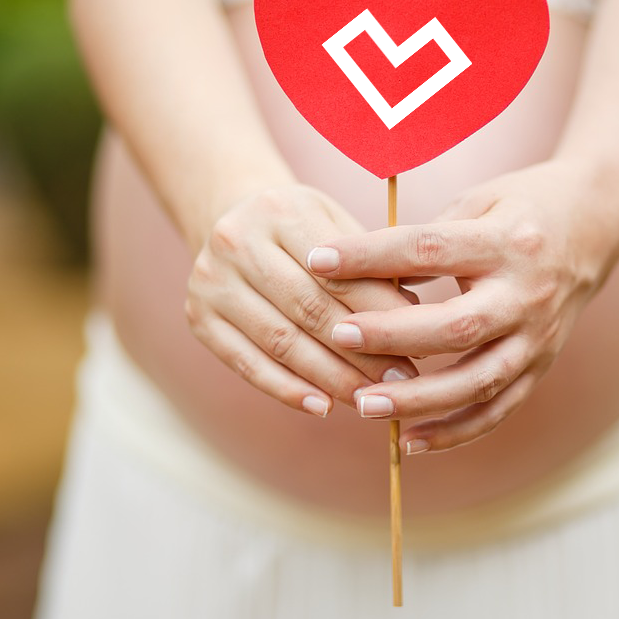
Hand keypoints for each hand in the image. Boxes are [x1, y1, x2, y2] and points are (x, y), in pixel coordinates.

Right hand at [186, 184, 416, 416]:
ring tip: (370, 399)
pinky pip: (247, 363)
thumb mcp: (336, 225)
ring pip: (281, 342)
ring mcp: (211, 281)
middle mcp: (237, 242)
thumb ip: (371, 267)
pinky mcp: (198, 317)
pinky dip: (287, 389)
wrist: (229, 219)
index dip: (380, 313)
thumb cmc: (302, 230)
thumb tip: (415, 318)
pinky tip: (322, 407)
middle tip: (402, 382)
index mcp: (280, 211)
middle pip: (309, 310)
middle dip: (361, 352)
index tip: (420, 344)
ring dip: (330, 378)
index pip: (338, 273)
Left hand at [307, 160, 618, 451]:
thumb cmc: (521, 207)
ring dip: (419, 399)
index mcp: (508, 242)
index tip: (318, 260)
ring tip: (363, 404)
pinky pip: (498, 409)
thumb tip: (358, 272)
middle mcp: (527, 294)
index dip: (371, 256)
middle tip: (337, 335)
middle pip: (456, 325)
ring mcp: (538, 337)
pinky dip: (455, 432)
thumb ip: (426, 237)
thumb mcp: (478, 202)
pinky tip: (409, 442)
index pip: (430, 249)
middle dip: (392, 335)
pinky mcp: (541, 366)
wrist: (597, 224)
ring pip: (477, 380)